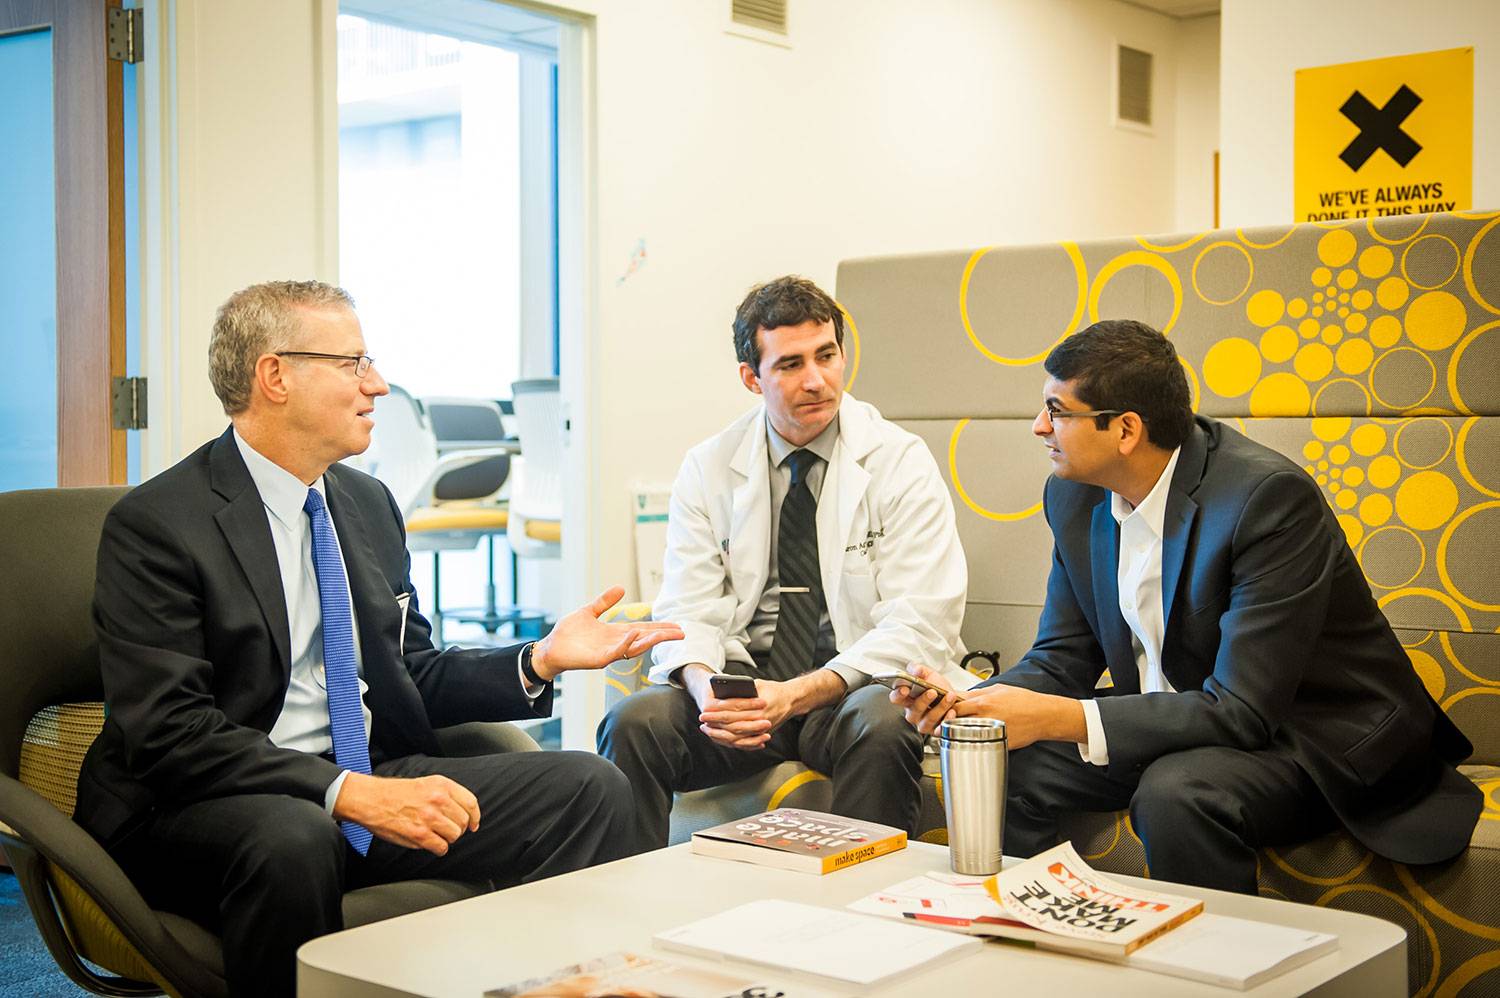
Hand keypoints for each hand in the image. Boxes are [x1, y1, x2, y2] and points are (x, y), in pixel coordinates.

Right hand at [332, 772, 480, 854]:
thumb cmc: (396, 793)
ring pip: (455, 835)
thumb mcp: (427, 783)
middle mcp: (438, 800)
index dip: (475, 817)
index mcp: (442, 785)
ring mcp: (429, 817)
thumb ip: (446, 795)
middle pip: (464, 821)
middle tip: (446, 829)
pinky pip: (441, 847)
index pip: (471, 803)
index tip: (473, 824)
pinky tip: (430, 843)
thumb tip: (463, 811)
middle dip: (458, 828)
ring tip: (436, 835)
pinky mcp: (420, 834)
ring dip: (447, 838)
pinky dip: (438, 849)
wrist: (372, 800)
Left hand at [531, 586, 683, 680]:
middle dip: (662, 636)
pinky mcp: (598, 659)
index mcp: (615, 632)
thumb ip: (605, 601)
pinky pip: (615, 652)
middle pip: (644, 639)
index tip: (676, 625)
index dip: (659, 627)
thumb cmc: (568, 633)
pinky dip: (625, 644)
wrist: (550, 647)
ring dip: (649, 640)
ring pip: (634, 647)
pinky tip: (634, 634)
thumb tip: (621, 588)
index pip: (643, 629)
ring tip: (664, 634)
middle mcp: (615, 643)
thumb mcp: (589, 611)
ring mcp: (608, 652)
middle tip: (681, 633)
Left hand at [681, 666, 838, 751]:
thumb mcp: (758, 685)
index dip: (718, 711)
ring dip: (720, 735)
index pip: (734, 709)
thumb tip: (723, 694)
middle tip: (702, 720)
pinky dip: (731, 742)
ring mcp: (762, 730)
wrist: (791, 700)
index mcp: (760, 705)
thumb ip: (743, 689)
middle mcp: (762, 720)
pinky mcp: (762, 735)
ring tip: (708, 730)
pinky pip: (744, 742)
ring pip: (738, 737)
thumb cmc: (773, 690)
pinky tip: (721, 738)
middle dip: (715, 723)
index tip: (705, 710)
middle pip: (733, 724)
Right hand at [888, 663, 960, 735]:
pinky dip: (947, 719)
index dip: (898, 694)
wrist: (956, 699)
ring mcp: (924, 723)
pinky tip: (952, 711)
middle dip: (923, 700)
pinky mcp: (936, 730)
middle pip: (913, 710)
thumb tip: (915, 670)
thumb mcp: (929, 675)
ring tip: (950, 696)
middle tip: (932, 691)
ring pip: (928, 719)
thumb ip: (919, 670)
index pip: (896, 698)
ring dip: (940, 707)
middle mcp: (913, 713)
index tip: (905, 689)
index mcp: (907, 699)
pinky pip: (939, 729)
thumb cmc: (938, 688)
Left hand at [953, 684, 1086, 749]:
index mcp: (983, 702)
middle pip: (956, 720)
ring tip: (952, 733)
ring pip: (964, 734)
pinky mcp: (998, 743)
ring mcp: (991, 731)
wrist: (1043, 715)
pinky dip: (974, 742)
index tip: (941, 708)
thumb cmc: (1023, 701)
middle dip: (946, 722)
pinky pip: (980, 743)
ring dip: (956, 733)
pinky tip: (972, 740)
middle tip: (941, 724)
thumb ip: (978, 693)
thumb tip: (962, 694)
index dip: (945, 706)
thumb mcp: (998, 689)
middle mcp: (985, 717)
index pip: (954, 704)